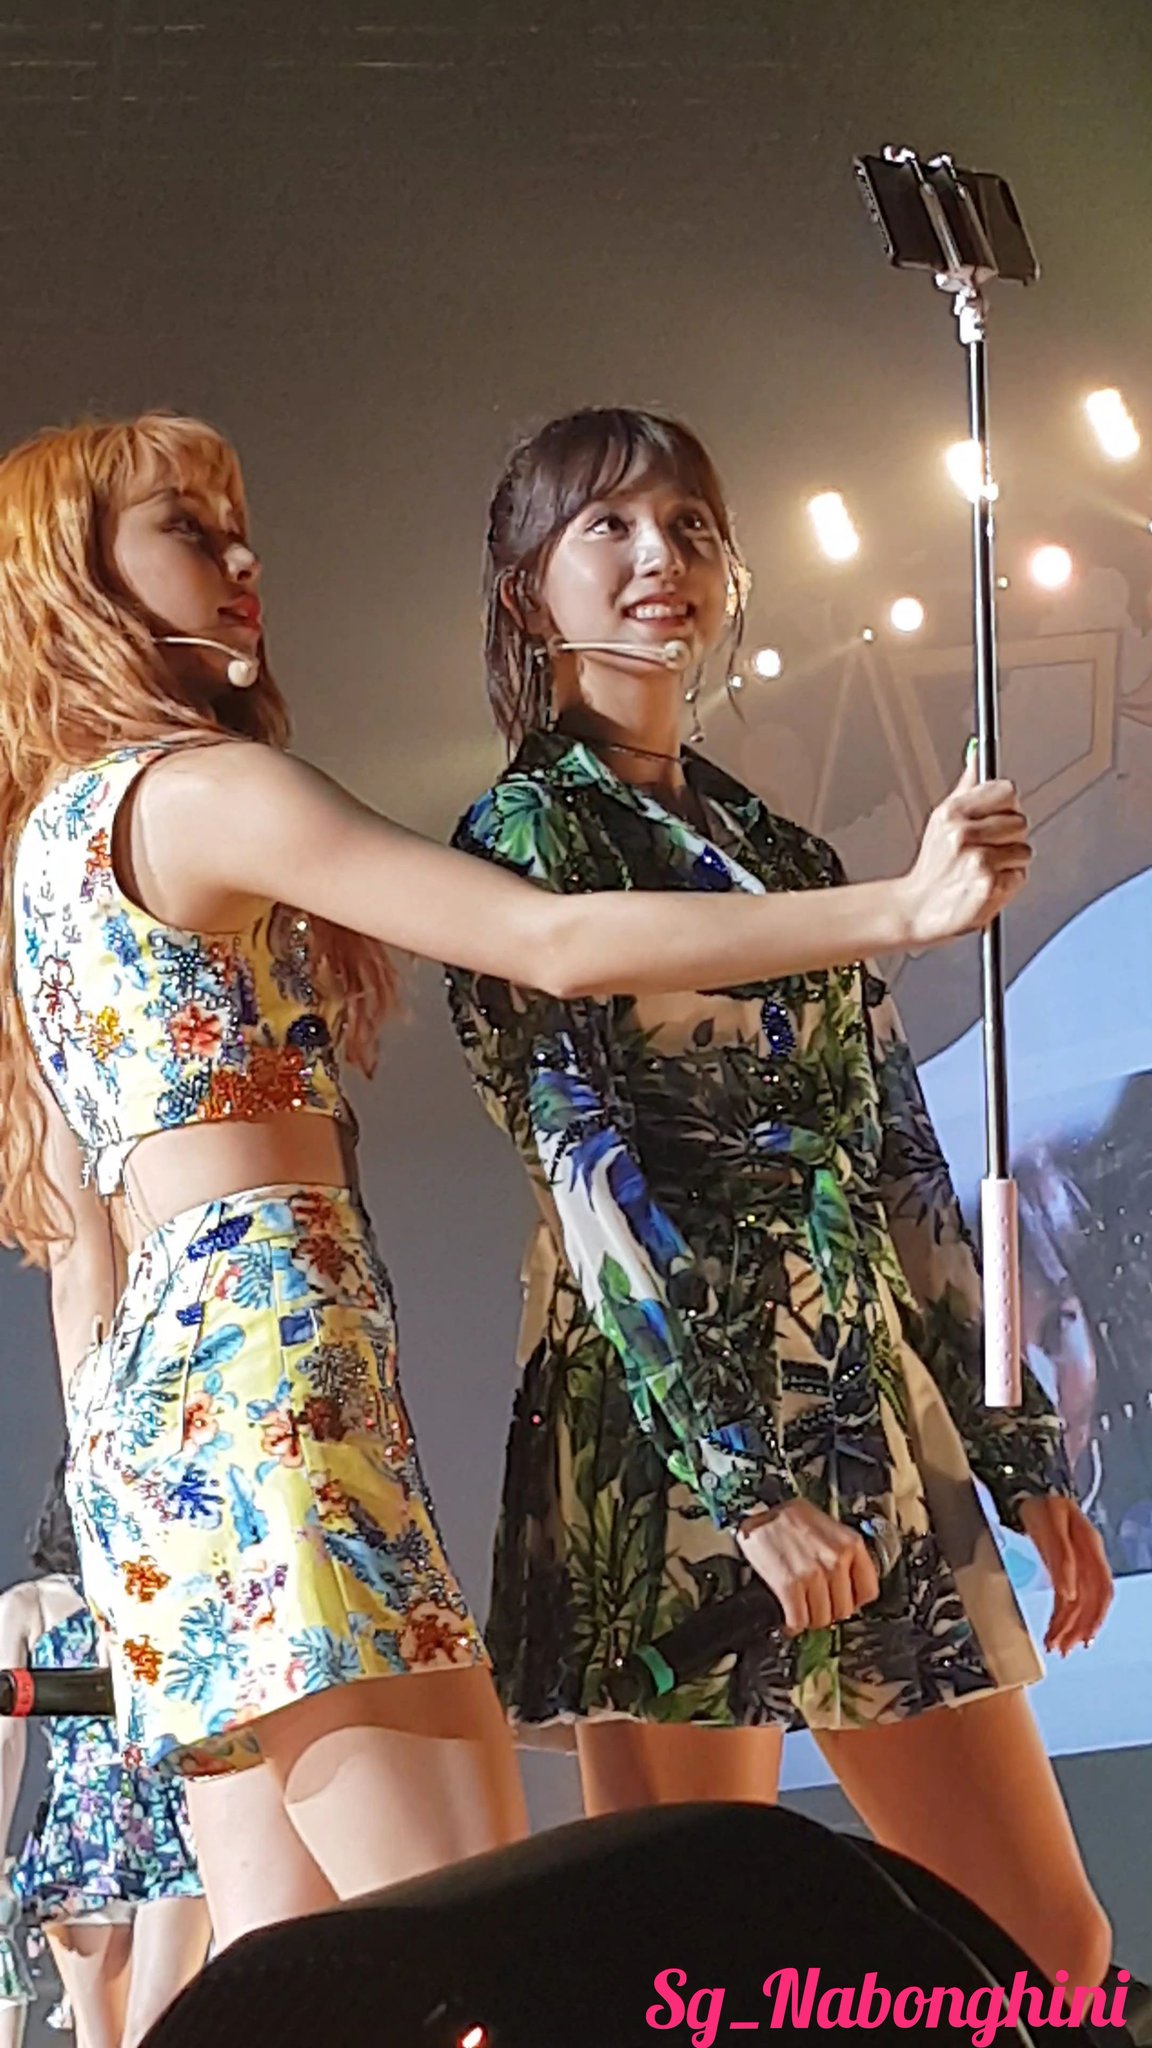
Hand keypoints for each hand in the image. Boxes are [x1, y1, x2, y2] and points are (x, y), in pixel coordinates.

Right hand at [737, 1499, 879, 1635]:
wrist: (757, 1511)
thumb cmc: (791, 1518)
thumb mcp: (830, 1527)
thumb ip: (845, 1554)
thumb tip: (851, 1584)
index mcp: (850, 1544)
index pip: (869, 1591)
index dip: (855, 1600)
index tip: (846, 1600)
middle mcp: (835, 1560)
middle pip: (845, 1610)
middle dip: (830, 1610)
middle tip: (819, 1605)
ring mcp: (813, 1574)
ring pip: (822, 1619)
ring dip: (811, 1618)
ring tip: (803, 1609)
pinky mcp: (789, 1586)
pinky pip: (799, 1620)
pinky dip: (793, 1623)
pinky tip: (790, 1616)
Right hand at [901, 752, 1031, 947]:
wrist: (917, 911)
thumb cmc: (933, 868)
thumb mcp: (942, 819)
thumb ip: (967, 786)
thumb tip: (977, 753)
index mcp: (952, 812)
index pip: (1006, 791)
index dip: (1006, 807)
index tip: (996, 819)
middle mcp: (962, 834)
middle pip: (1020, 821)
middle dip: (1010, 838)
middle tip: (988, 851)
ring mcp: (976, 859)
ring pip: (1023, 851)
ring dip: (1010, 864)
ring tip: (985, 870)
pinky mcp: (988, 884)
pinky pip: (1020, 876)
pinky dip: (1008, 885)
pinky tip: (987, 886)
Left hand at [1017, 1495, 1112, 1654]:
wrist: (1027, 1489)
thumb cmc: (1040, 1506)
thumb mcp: (1049, 1524)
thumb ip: (1061, 1556)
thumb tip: (1069, 1593)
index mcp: (1090, 1546)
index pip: (1099, 1588)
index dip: (1093, 1614)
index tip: (1078, 1635)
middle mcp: (1089, 1559)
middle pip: (1091, 1601)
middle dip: (1079, 1628)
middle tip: (1063, 1650)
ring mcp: (1078, 1566)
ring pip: (1080, 1603)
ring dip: (1070, 1628)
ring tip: (1057, 1648)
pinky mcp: (1066, 1571)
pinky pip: (1070, 1599)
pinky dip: (1063, 1618)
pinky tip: (1057, 1633)